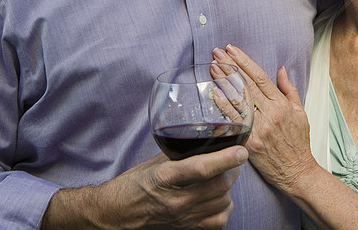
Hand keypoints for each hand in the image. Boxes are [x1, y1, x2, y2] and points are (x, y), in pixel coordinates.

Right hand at [42, 147, 245, 228]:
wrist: (115, 215)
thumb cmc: (134, 185)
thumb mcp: (155, 163)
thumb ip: (182, 153)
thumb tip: (209, 138)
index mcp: (165, 178)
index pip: (201, 168)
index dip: (225, 159)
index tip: (242, 151)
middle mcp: (176, 200)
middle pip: (219, 186)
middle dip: (232, 170)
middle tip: (233, 159)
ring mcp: (182, 218)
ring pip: (223, 202)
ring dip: (228, 188)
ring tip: (222, 178)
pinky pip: (219, 220)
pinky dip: (224, 207)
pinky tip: (217, 198)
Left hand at [215, 46, 319, 192]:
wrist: (297, 171)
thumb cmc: (299, 143)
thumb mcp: (301, 112)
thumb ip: (289, 89)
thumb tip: (280, 70)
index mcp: (282, 104)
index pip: (261, 77)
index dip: (245, 62)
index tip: (233, 50)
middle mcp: (270, 114)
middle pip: (247, 84)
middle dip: (231, 66)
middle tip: (217, 52)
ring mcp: (259, 128)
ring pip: (239, 100)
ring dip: (223, 81)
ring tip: (213, 66)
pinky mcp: (250, 142)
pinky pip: (234, 121)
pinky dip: (224, 106)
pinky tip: (214, 93)